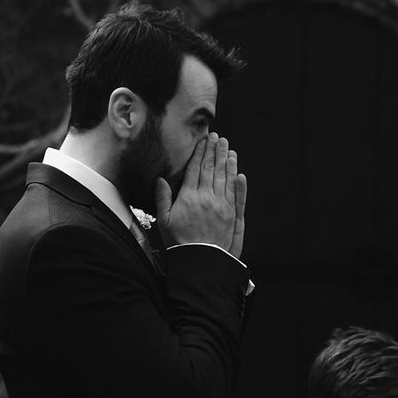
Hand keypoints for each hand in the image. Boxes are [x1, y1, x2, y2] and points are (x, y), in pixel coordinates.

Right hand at [155, 133, 246, 257]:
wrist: (200, 260)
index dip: (200, 153)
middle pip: (211, 169)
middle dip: (215, 151)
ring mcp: (220, 204)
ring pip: (224, 177)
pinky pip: (234, 191)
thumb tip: (160, 178)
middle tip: (218, 137)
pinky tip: (237, 169)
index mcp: (188, 197)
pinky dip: (236, 178)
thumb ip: (162, 198)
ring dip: (226, 160)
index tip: (203, 140)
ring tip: (228, 147)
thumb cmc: (179, 242)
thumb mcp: (164, 220)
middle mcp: (206, 197)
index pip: (195, 169)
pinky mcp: (231, 213)